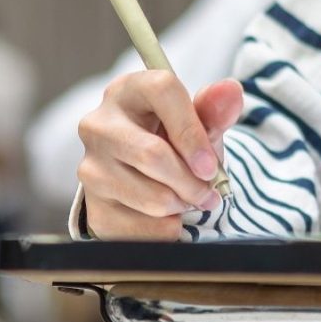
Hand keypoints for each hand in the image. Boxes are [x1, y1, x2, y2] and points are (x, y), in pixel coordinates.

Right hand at [77, 72, 242, 240]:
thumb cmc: (173, 140)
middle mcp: (98, 125)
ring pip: (150, 197)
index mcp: (127, 91)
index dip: (192, 130)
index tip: (210, 165)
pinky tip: (166, 216)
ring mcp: (90, 167)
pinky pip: (140, 230)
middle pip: (151, 154)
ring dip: (181, 206)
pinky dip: (166, 229)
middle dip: (191, 182)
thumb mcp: (198, 123)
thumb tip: (230, 90)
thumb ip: (215, 110)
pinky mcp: (92, 207)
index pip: (161, 91)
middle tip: (208, 193)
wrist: (145, 177)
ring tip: (186, 199)